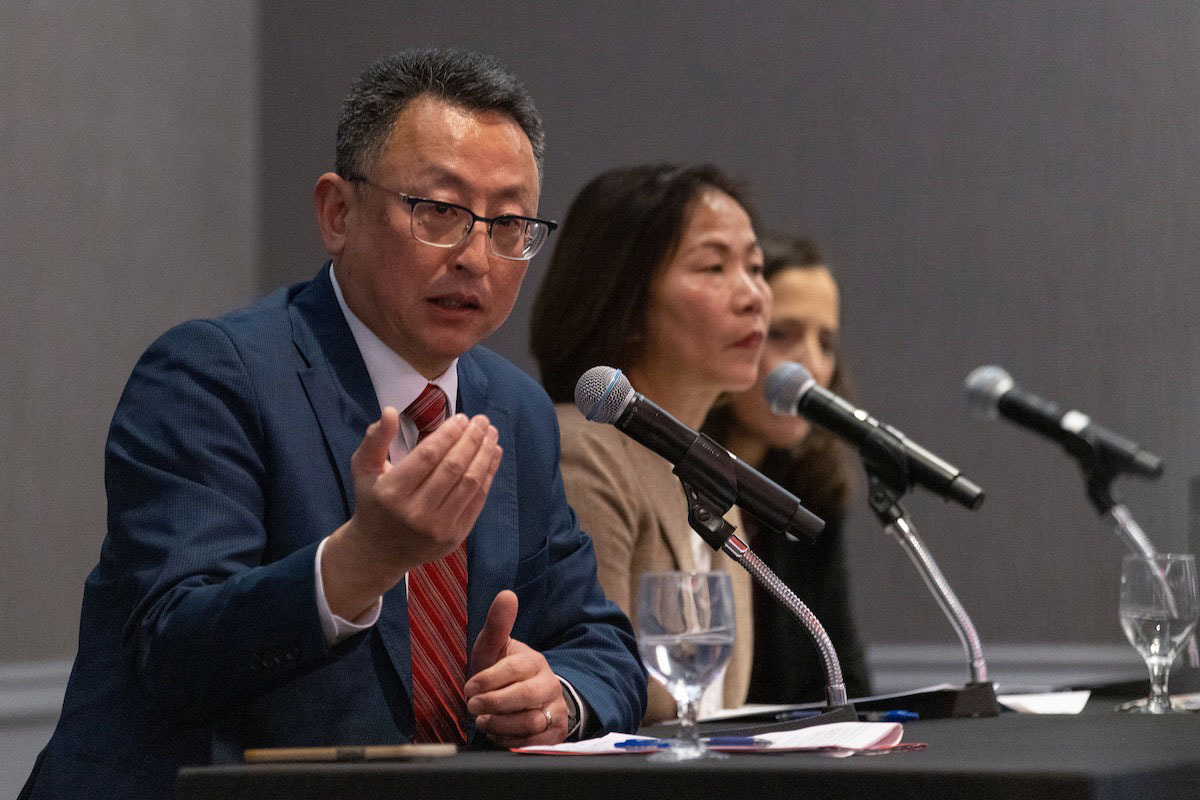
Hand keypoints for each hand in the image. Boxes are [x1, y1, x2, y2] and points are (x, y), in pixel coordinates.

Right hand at [322, 407, 501, 618]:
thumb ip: (375, 439)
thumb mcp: (363, 469)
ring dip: (485, 454)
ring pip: (470, 484)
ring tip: (491, 434)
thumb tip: (390, 412)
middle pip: (452, 468)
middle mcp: (416, 512)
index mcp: (391, 492)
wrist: (378, 552)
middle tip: (482, 420)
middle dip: (471, 440)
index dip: (448, 434)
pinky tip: (493, 455)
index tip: (462, 417)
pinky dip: (488, 475)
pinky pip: (477, 501)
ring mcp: (438, 527)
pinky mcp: (455, 536)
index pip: (427, 456)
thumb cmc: (373, 502)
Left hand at [465, 591, 567, 747]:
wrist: (525, 700)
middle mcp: (548, 684)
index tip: (468, 688)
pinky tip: (496, 732)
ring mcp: (554, 709)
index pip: (514, 669)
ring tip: (483, 720)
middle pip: (525, 695)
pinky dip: (510, 740)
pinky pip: (533, 743)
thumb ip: (497, 625)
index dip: (488, 680)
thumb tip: (507, 594)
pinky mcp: (554, 733)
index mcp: (534, 661)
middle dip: (494, 703)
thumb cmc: (502, 671)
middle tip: (473, 706)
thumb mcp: (495, 649)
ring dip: (500, 724)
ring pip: (530, 722)